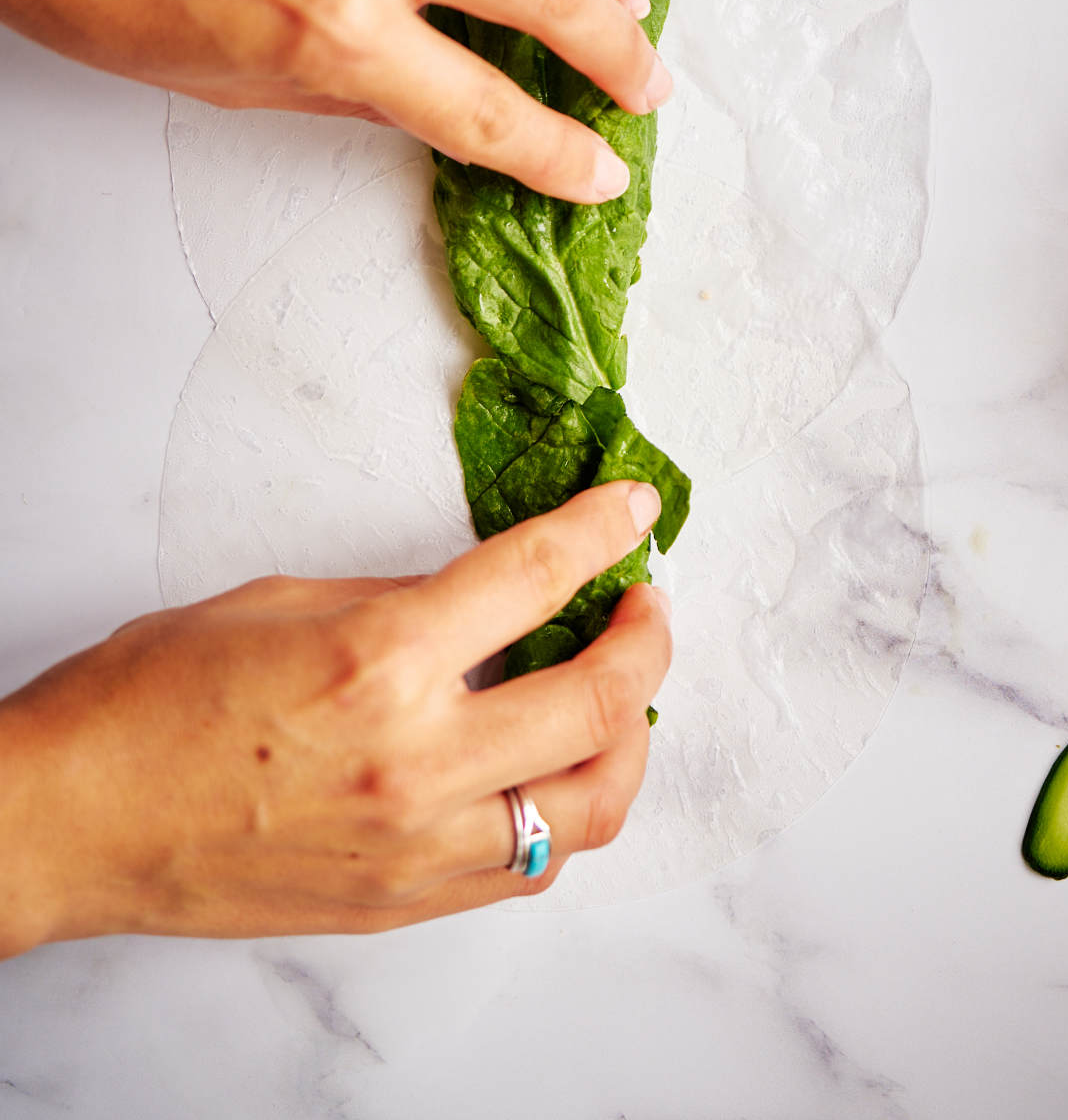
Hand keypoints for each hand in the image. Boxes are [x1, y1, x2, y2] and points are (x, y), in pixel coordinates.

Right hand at [0, 482, 670, 956]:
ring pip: (591, 805)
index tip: (633, 511)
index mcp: (380, 660)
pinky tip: (559, 765)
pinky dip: (568, 807)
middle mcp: (417, 761)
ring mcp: (418, 846)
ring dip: (630, 737)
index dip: (602, 531)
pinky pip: (531, 865)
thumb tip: (489, 593)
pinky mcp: (405, 900)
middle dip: (648, 639)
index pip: (536, 577)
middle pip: (600, 700)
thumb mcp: (283, 601)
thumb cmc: (148, 701)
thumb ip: (402, 597)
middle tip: (646, 605)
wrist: (74, 822)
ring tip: (622, 691)